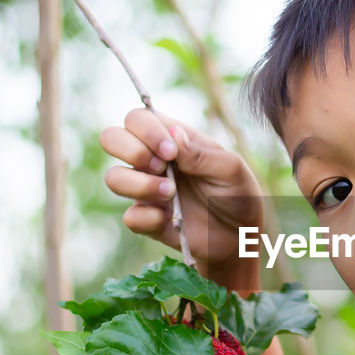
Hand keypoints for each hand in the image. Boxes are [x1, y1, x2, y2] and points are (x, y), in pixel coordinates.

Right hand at [100, 109, 263, 289]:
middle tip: (161, 166)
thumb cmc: (238, 194)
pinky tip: (170, 218)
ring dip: (139, 184)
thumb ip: (201, 152)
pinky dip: (149, 217)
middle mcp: (153, 161)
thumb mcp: (230, 169)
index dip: (145, 130)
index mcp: (172, 140)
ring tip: (170, 193)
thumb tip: (173, 135)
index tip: (171, 152)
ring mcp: (147, 191)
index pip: (137, 118)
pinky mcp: (148, 220)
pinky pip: (130, 216)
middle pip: (111, 138)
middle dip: (131, 151)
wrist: (242, 236)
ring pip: (113, 177)